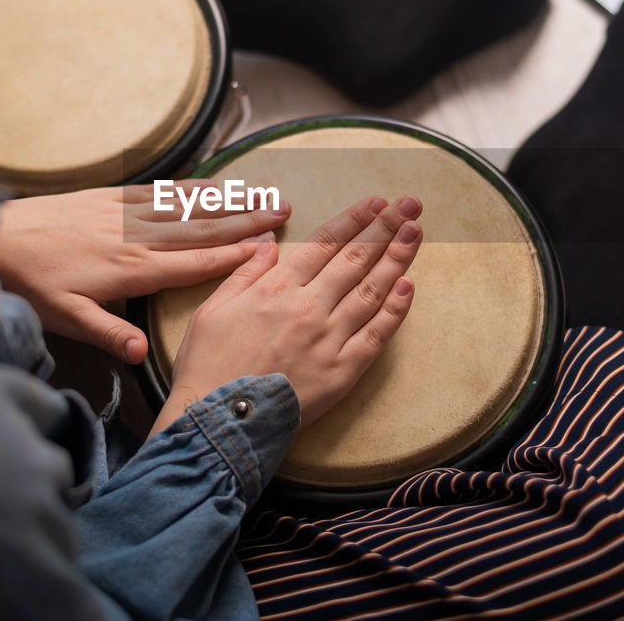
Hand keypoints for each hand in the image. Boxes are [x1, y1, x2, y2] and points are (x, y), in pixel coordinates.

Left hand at [0, 183, 291, 362]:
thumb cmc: (26, 283)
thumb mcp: (63, 318)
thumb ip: (107, 332)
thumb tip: (139, 353)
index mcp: (129, 270)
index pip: (193, 262)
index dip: (233, 256)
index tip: (267, 250)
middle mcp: (133, 236)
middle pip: (200, 227)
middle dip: (244, 220)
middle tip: (282, 213)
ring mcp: (122, 212)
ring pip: (186, 204)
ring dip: (227, 200)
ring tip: (261, 194)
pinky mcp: (108, 197)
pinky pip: (159, 190)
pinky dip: (191, 187)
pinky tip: (211, 185)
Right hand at [151, 194, 422, 435]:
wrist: (218, 422)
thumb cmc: (208, 367)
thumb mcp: (212, 309)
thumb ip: (244, 273)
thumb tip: (268, 244)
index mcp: (276, 288)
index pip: (324, 243)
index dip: (353, 219)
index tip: (376, 202)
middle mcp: (308, 307)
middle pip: (355, 259)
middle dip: (385, 228)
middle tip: (409, 204)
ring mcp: (328, 339)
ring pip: (371, 290)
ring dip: (397, 258)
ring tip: (416, 232)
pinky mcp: (342, 372)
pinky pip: (376, 335)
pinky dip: (395, 310)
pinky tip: (409, 287)